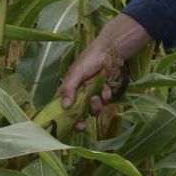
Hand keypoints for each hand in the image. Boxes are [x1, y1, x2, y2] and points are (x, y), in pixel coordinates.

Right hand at [57, 14, 150, 129]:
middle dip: (81, 120)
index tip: (68, 125)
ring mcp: (94, 93)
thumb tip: (64, 106)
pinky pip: (105, 100)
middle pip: (79, 113)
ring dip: (95, 106)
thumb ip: (69, 88)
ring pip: (93, 108)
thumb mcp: (76, 72)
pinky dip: (105, 95)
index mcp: (70, 88)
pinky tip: (107, 87)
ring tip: (97, 97)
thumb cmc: (90, 59)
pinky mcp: (106, 91)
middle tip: (82, 125)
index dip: (65, 117)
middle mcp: (81, 93)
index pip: (63, 107)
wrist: (111, 51)